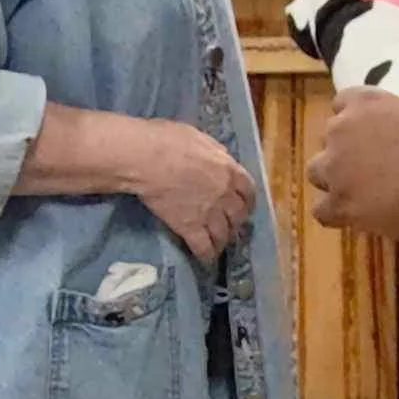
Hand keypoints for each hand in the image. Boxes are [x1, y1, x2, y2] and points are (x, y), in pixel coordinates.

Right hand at [130, 119, 255, 264]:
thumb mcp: (202, 139)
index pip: (248, 190)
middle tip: (231, 227)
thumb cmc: (171, 141)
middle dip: (236, 223)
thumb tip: (222, 160)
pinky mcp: (190, 228)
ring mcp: (209, 214)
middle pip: (238, 215)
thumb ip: (216, 153)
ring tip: (219, 245)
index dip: (248, 201)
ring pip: (223, 234)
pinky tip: (205, 260)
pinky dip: (206, 255)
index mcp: (230, 171)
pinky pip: (203, 247)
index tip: (245, 206)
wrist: (149, 159)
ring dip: (223, 240)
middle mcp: (225, 195)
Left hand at [308, 88, 398, 242]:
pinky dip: (336, 213)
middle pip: (329, 138)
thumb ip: (396, 121)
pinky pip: (322, 210)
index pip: (342, 102)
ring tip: (360, 192)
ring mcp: (334, 167)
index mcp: (364, 102)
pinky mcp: (338, 203)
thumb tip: (398, 135)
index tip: (370, 132)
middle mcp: (340, 129)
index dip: (355, 120)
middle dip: (345, 150)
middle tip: (372, 166)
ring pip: (317, 171)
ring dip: (334, 179)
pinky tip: (355, 216)